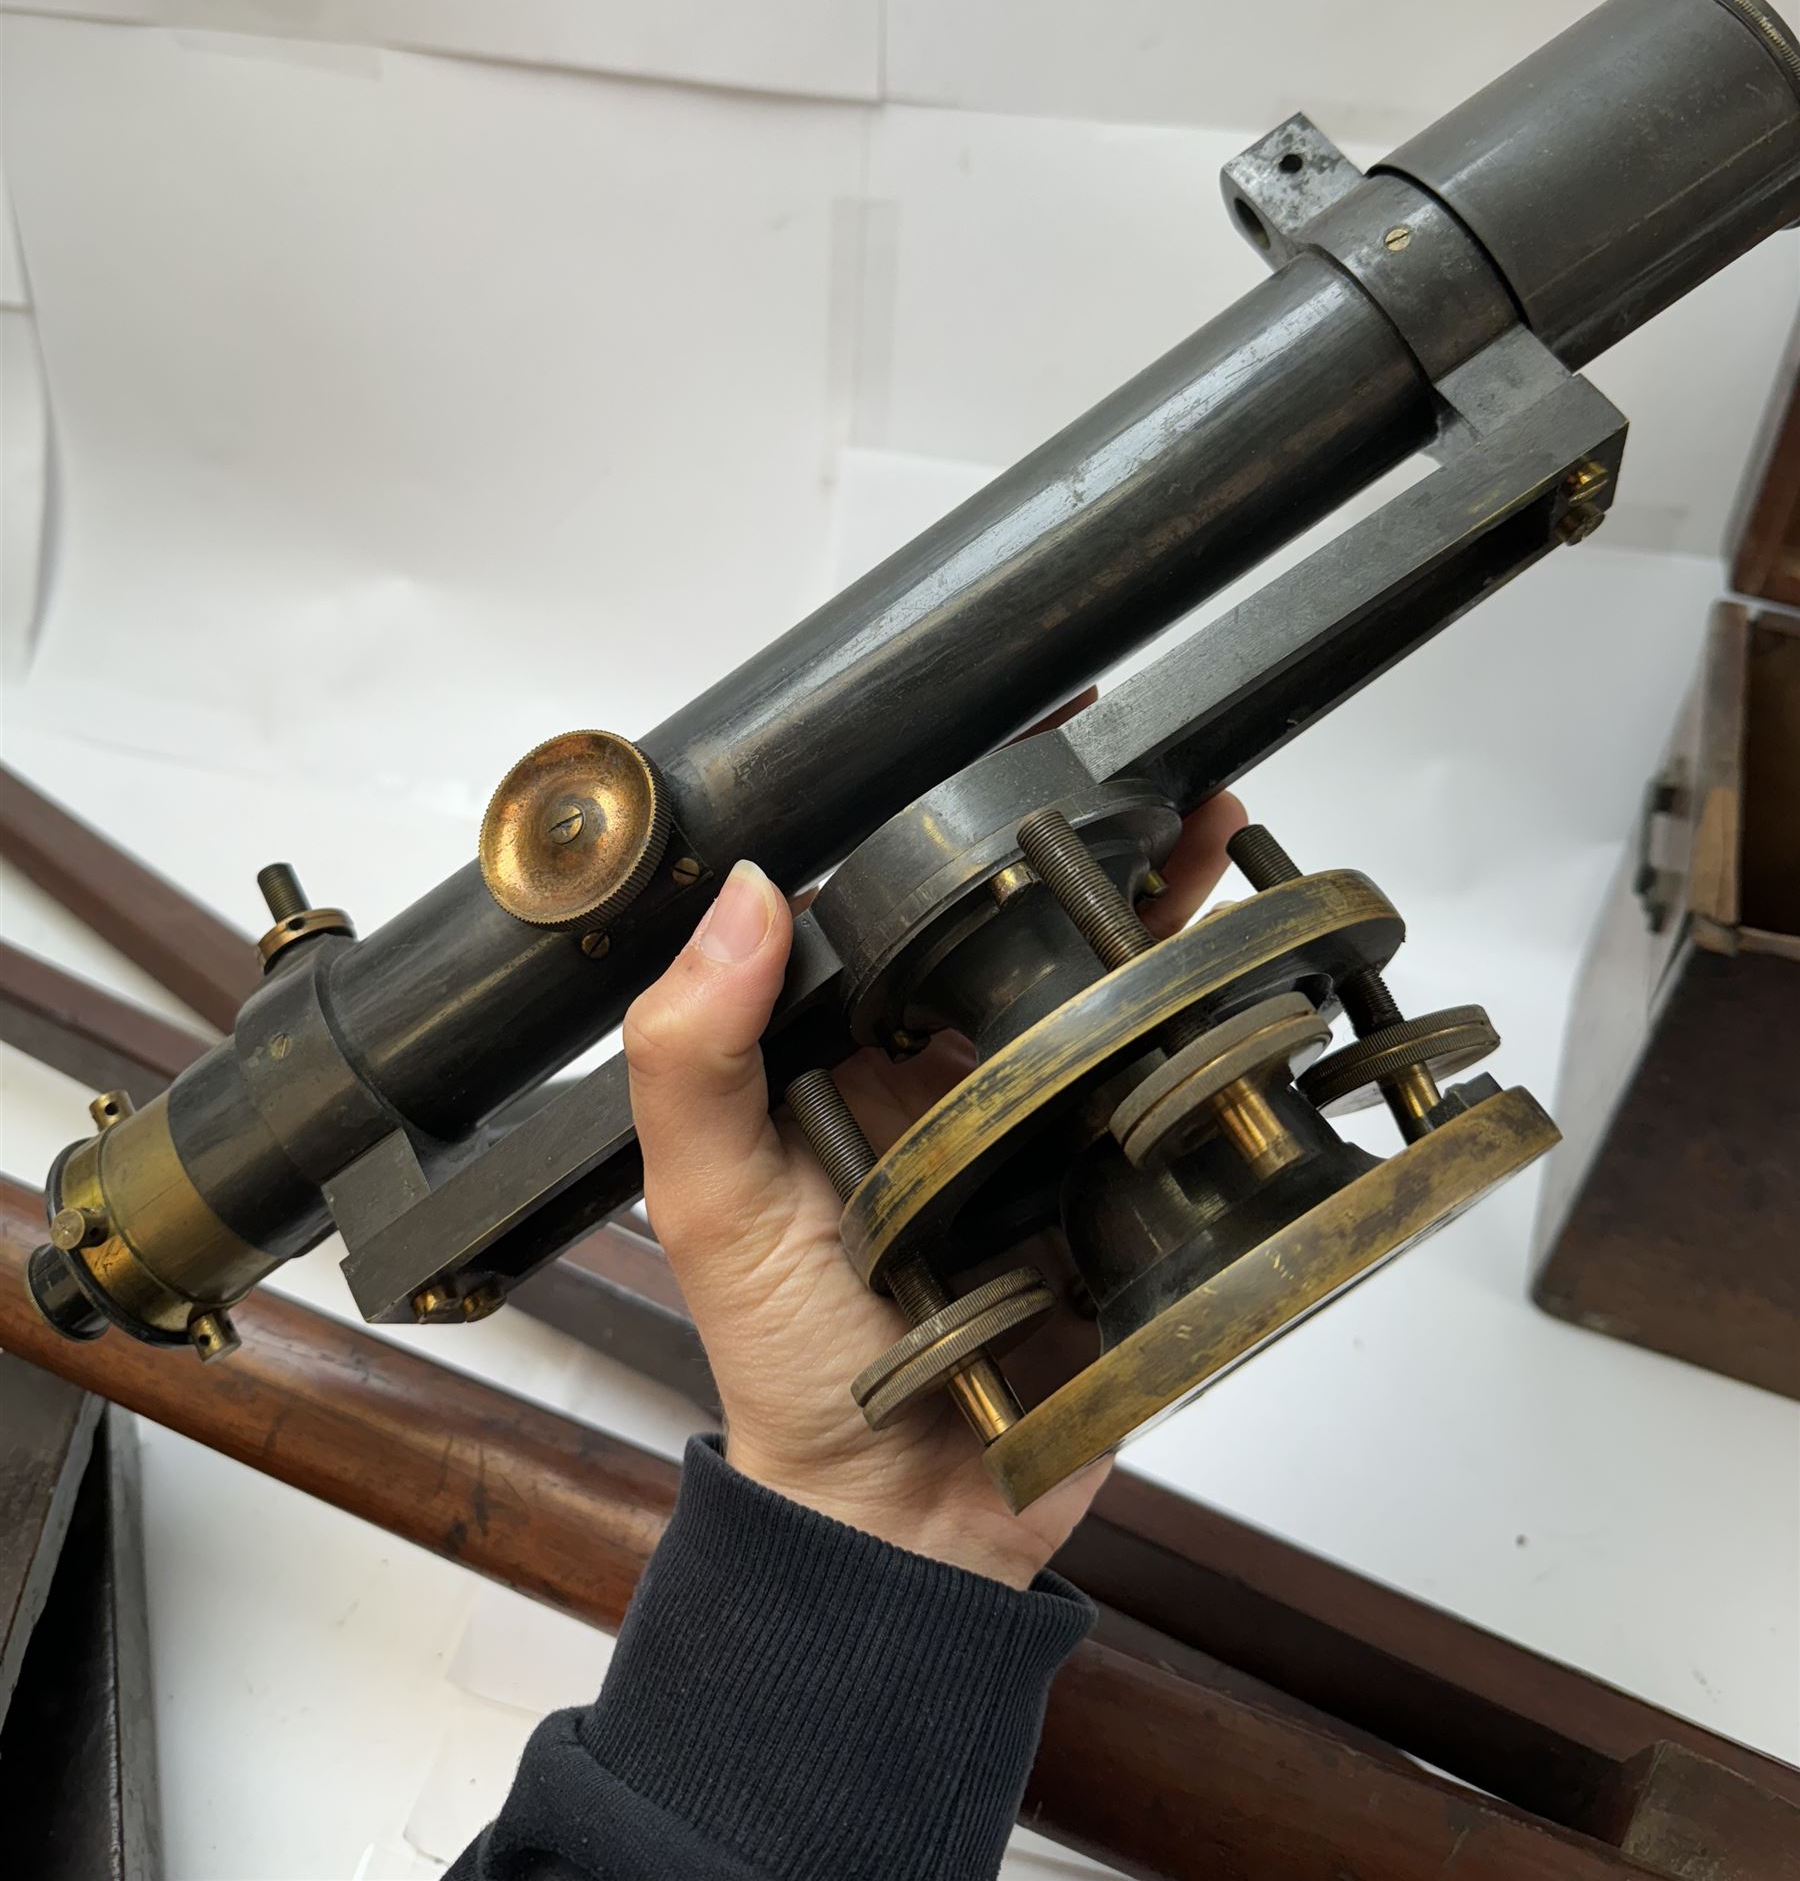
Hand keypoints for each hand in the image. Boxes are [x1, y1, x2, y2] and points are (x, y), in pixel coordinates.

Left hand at [623, 793, 1244, 1589]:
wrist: (911, 1514)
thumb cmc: (791, 1364)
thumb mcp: (709, 1199)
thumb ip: (694, 1053)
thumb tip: (745, 898)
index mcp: (847, 1043)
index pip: (895, 894)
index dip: (939, 807)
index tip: (990, 729)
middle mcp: (948, 1061)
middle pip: (1018, 915)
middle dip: (1078, 826)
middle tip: (1130, 746)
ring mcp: (1042, 1111)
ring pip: (1107, 973)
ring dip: (1159, 893)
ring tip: (1202, 812)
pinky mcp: (1119, 1168)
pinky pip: (1172, 1068)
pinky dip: (1213, 1004)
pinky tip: (1243, 945)